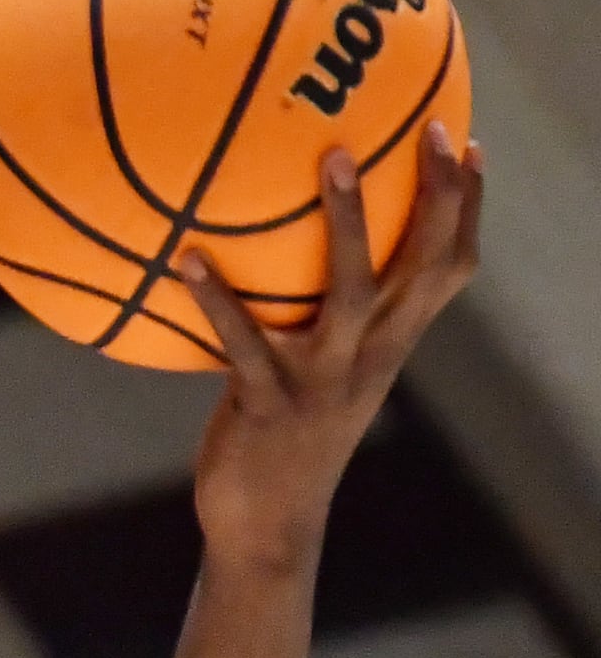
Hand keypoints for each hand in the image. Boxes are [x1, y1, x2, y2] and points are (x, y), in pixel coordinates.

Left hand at [178, 121, 485, 570]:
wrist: (268, 529)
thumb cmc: (284, 442)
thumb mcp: (317, 377)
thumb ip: (316, 324)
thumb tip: (282, 261)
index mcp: (387, 349)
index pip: (449, 271)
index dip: (467, 211)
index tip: (469, 145)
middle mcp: (370, 358)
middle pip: (422, 266)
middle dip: (436, 196)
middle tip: (428, 128)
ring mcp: (323, 381)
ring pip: (350, 289)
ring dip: (345, 221)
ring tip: (331, 158)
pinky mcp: (271, 406)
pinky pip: (243, 342)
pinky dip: (217, 300)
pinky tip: (187, 258)